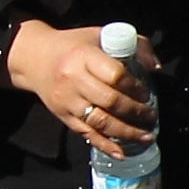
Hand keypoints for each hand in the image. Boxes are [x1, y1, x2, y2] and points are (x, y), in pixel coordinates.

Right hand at [8, 18, 152, 154]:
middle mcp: (74, 79)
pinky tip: (121, 152)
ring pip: (100, 121)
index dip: (134, 87)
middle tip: (151, 116)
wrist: (34, 58)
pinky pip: (87, 133)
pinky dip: (105, 145)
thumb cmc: (75, 46)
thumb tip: (155, 67)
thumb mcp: (101, 36)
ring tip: (146, 136)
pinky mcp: (63, 116)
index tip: (146, 93)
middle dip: (135, 112)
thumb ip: (134, 45)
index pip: (115, 75)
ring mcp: (68, 100)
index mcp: (84, 56)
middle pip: (110, 101)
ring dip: (126, 132)